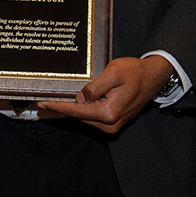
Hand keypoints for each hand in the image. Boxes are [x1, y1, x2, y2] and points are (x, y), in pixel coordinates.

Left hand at [37, 55, 173, 133]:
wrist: (153, 76)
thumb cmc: (135, 72)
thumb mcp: (112, 73)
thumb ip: (93, 88)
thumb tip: (78, 99)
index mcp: (108, 113)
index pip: (76, 111)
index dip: (58, 107)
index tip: (42, 105)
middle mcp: (110, 124)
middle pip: (79, 117)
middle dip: (63, 108)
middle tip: (44, 101)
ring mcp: (113, 125)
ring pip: (85, 117)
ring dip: (73, 109)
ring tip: (57, 100)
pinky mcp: (114, 122)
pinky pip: (93, 116)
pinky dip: (83, 109)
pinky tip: (75, 101)